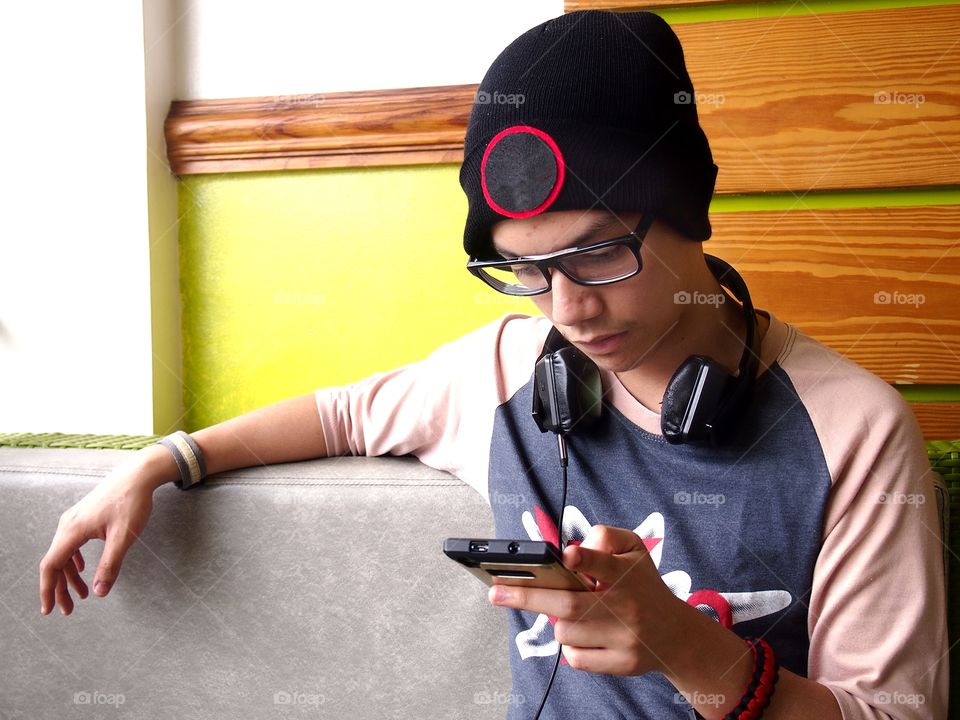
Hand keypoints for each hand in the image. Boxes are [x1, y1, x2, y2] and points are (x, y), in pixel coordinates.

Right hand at [38, 447, 172, 615]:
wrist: (138, 474)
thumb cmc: (132, 502)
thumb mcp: (123, 537)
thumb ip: (110, 565)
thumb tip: (99, 593)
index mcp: (72, 530)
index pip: (51, 566)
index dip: (48, 590)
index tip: (50, 610)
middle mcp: (67, 524)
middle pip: (55, 562)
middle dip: (60, 588)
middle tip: (69, 609)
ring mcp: (74, 519)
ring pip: (63, 553)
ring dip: (69, 576)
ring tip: (82, 594)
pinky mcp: (83, 516)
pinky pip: (71, 543)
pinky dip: (73, 560)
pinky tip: (80, 569)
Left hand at [488, 524, 685, 675]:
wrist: (675, 634)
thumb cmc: (643, 584)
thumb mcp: (634, 548)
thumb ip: (605, 537)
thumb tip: (570, 551)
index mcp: (627, 574)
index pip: (603, 563)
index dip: (584, 559)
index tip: (566, 557)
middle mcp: (626, 606)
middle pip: (568, 605)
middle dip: (527, 597)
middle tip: (496, 593)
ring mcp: (624, 638)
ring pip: (566, 632)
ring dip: (558, 622)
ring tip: (570, 612)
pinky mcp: (621, 664)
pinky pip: (576, 658)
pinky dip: (571, 646)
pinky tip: (583, 634)